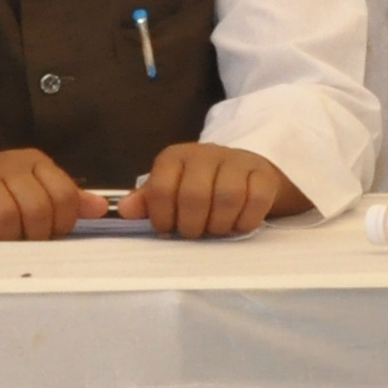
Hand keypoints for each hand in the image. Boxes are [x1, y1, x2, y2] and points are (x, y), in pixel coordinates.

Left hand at [129, 140, 309, 238]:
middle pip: (195, 195)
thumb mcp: (169, 192)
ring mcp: (237, 161)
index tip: (168, 231)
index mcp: (176, 157)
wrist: (244, 173)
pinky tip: (238, 225)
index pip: (163, 188)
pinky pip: (256, 199)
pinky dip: (245, 220)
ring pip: (228, 197)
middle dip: (192, 225)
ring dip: (219, 225)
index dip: (163, 217)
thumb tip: (124, 209)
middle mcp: (206, 153)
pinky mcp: (263, 174)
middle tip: (194, 234)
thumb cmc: (199, 187)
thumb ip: (147, 202)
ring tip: (216, 231)